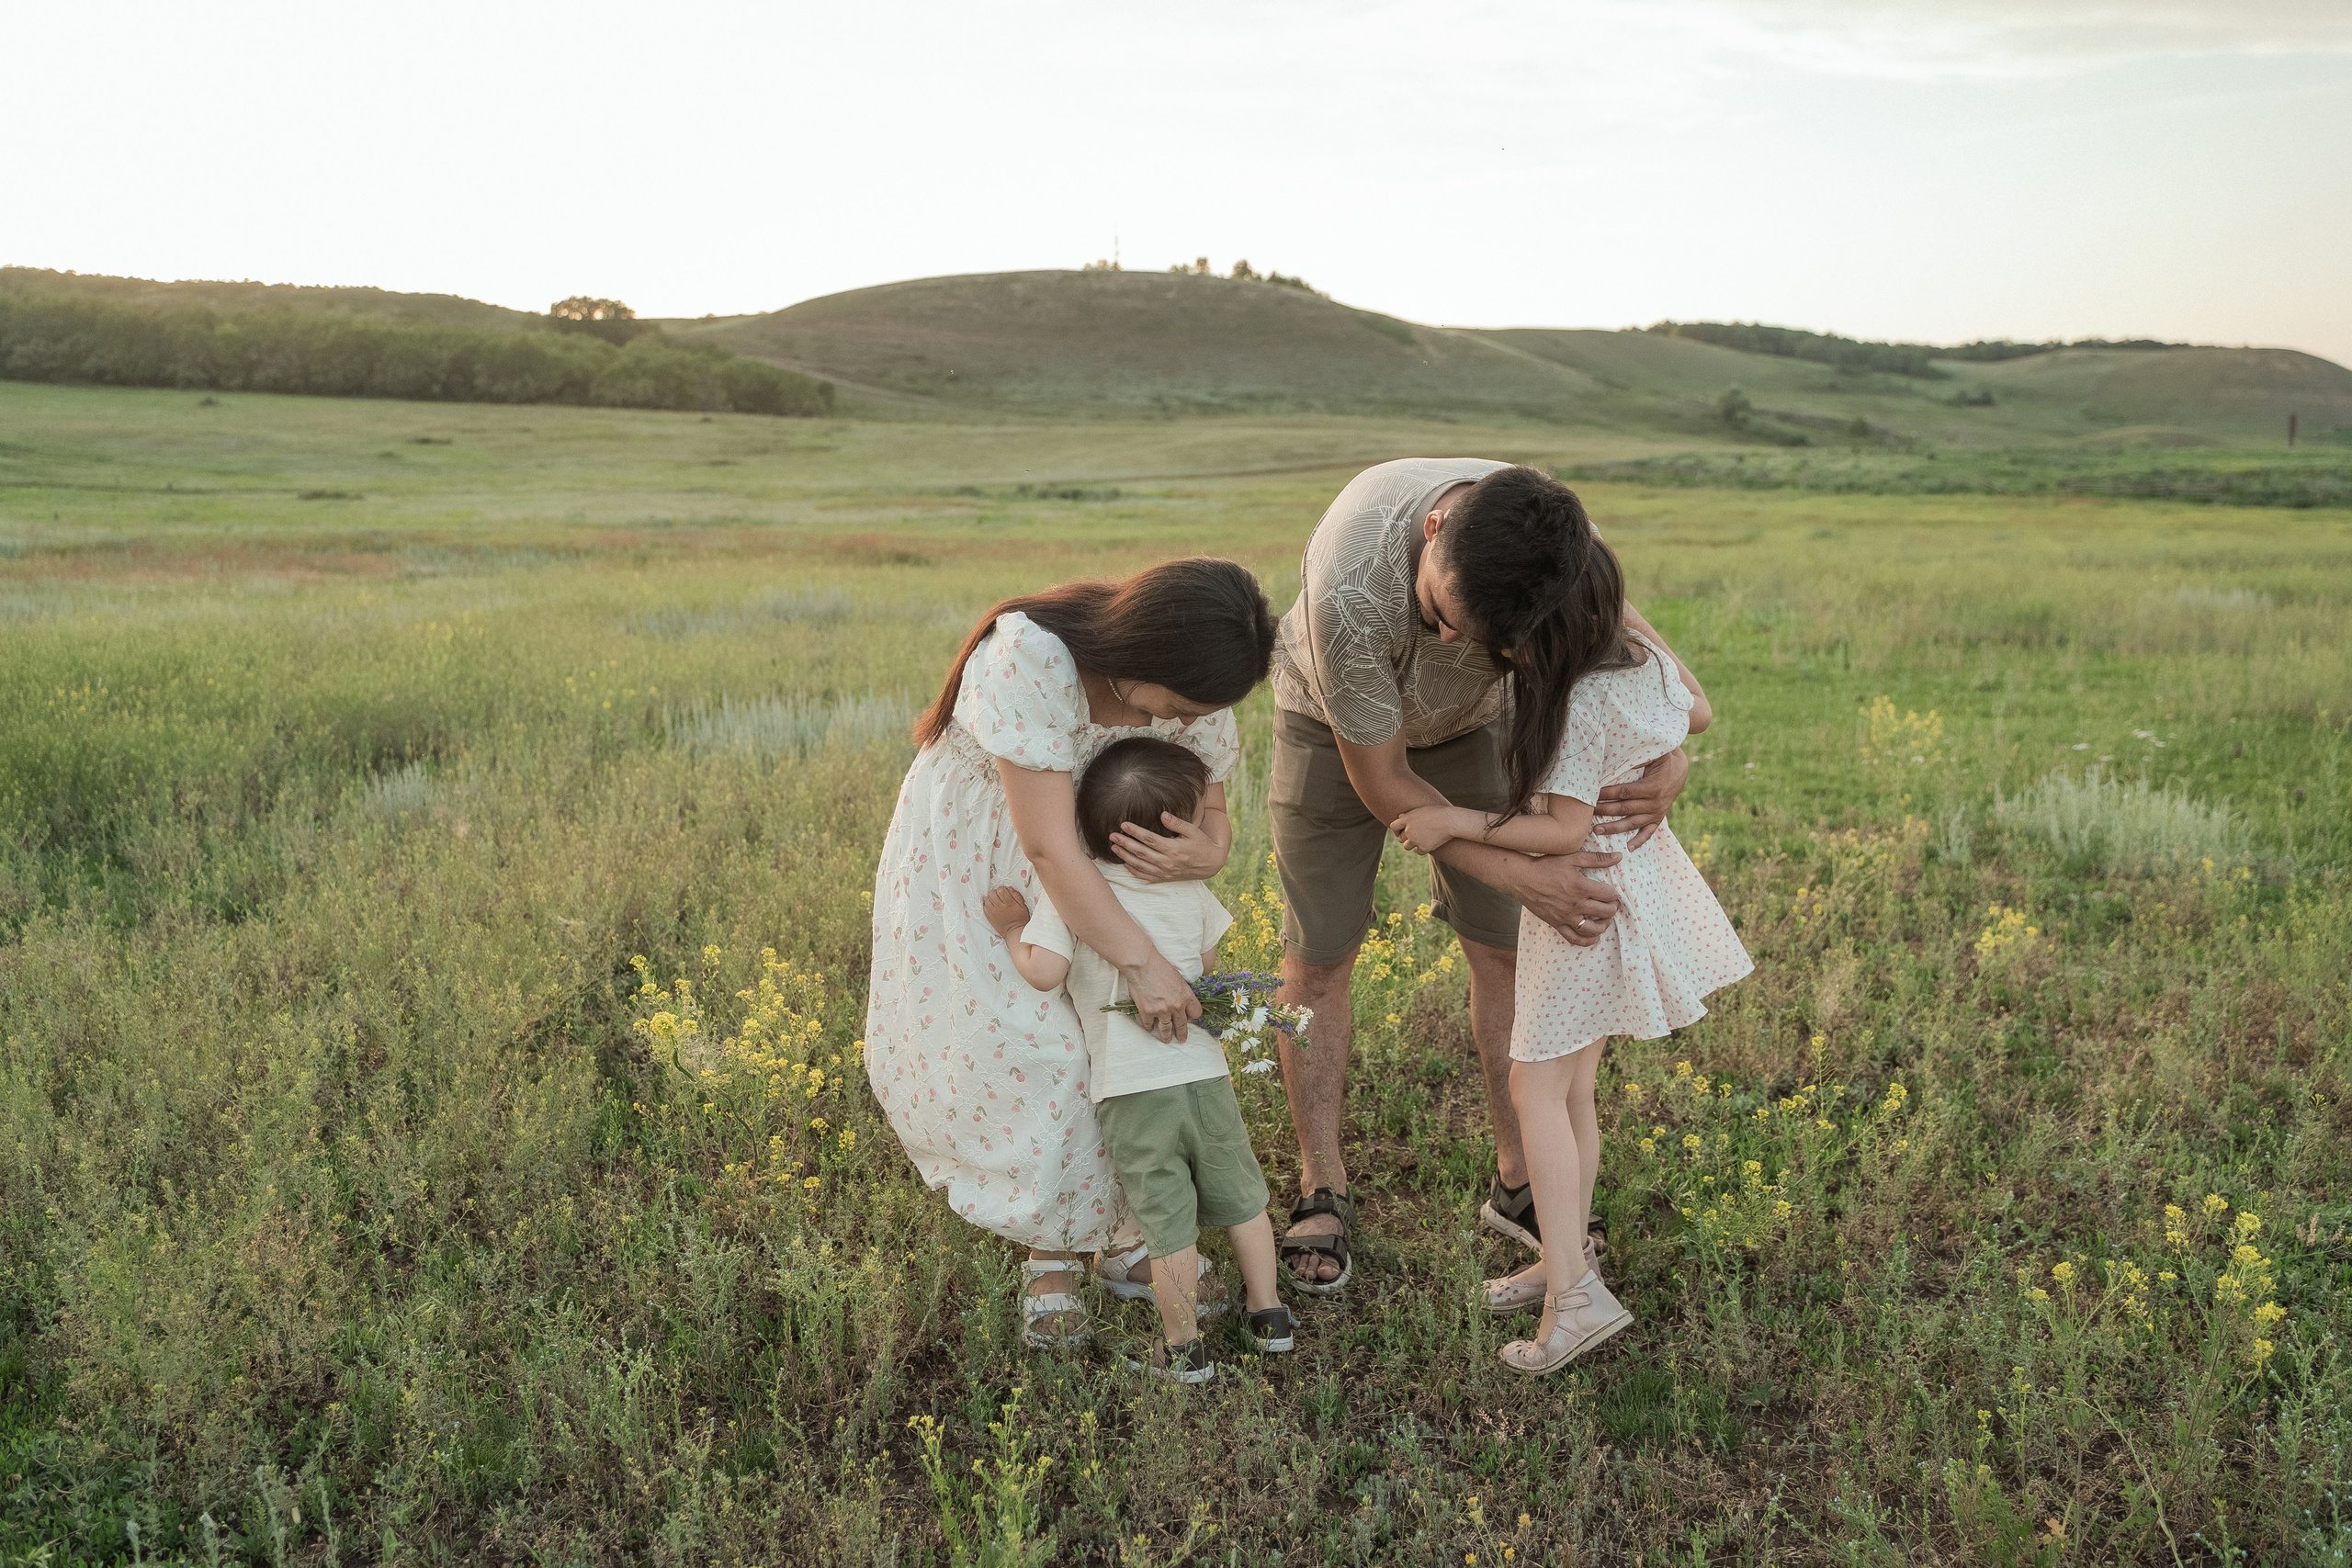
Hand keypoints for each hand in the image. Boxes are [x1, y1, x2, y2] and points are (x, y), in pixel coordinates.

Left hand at [981, 887, 1030, 941]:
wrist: (1014, 931)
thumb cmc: (1020, 919)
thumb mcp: (1023, 906)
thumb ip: (1016, 895)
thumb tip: (1009, 888)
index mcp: (1009, 903)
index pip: (1000, 890)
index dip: (1002, 889)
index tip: (1004, 892)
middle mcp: (999, 907)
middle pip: (992, 893)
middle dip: (995, 893)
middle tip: (999, 896)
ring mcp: (993, 912)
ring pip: (987, 899)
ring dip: (990, 898)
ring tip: (995, 901)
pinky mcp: (989, 917)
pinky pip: (984, 907)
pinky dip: (987, 905)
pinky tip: (992, 906)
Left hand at [1111, 810, 1226, 882]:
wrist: (1210, 864)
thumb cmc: (1201, 844)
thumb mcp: (1193, 831)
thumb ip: (1177, 823)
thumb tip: (1162, 814)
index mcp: (1173, 849)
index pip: (1149, 839)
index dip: (1135, 832)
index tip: (1123, 825)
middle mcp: (1167, 862)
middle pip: (1141, 852)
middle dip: (1125, 843)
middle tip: (1112, 835)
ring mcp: (1165, 872)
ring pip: (1140, 865)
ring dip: (1125, 856)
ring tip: (1114, 847)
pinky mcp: (1164, 878)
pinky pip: (1145, 876)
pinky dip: (1133, 871)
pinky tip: (1125, 863)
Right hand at [1118, 949, 1202, 1042]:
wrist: (1143, 965)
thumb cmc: (1160, 967)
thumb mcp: (1178, 978)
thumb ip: (1182, 992)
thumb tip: (1181, 1001)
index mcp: (1186, 997)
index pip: (1196, 1013)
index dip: (1193, 1017)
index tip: (1189, 1018)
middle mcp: (1176, 1007)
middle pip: (1182, 1025)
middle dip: (1182, 1034)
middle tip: (1181, 1039)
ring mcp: (1162, 1011)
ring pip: (1166, 1029)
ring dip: (1166, 1036)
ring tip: (1166, 1040)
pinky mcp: (1147, 1012)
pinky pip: (1149, 1025)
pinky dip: (1149, 1027)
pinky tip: (1150, 1028)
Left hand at [1388, 806, 1456, 855]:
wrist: (1451, 821)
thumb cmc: (1438, 812)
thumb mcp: (1422, 810)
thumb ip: (1410, 814)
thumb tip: (1400, 817)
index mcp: (1407, 819)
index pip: (1393, 826)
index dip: (1396, 830)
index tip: (1401, 831)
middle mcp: (1409, 830)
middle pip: (1401, 838)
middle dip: (1406, 838)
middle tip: (1415, 836)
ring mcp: (1415, 840)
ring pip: (1407, 846)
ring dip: (1413, 844)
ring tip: (1421, 839)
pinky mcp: (1424, 848)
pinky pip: (1419, 851)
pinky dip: (1423, 849)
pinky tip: (1430, 843)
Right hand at [1512, 850, 1622, 945]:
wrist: (1522, 878)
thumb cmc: (1546, 866)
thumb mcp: (1573, 858)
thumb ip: (1597, 858)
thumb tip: (1619, 856)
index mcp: (1581, 887)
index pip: (1609, 895)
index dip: (1614, 894)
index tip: (1612, 892)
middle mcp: (1575, 904)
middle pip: (1605, 912)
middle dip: (1612, 908)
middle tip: (1611, 904)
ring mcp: (1566, 917)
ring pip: (1593, 929)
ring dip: (1604, 925)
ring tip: (1604, 919)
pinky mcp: (1557, 924)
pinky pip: (1575, 938)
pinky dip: (1587, 940)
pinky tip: (1594, 936)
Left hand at [1593, 747, 1689, 849]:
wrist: (1680, 769)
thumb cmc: (1663, 758)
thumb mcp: (1654, 753)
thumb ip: (1639, 755)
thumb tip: (1619, 755)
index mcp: (1652, 787)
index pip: (1624, 792)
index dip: (1607, 794)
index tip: (1592, 794)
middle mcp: (1655, 803)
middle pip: (1624, 809)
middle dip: (1604, 811)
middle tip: (1587, 814)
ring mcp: (1657, 812)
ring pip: (1632, 823)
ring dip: (1614, 828)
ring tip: (1597, 831)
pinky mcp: (1659, 817)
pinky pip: (1649, 832)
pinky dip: (1640, 840)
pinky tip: (1629, 848)